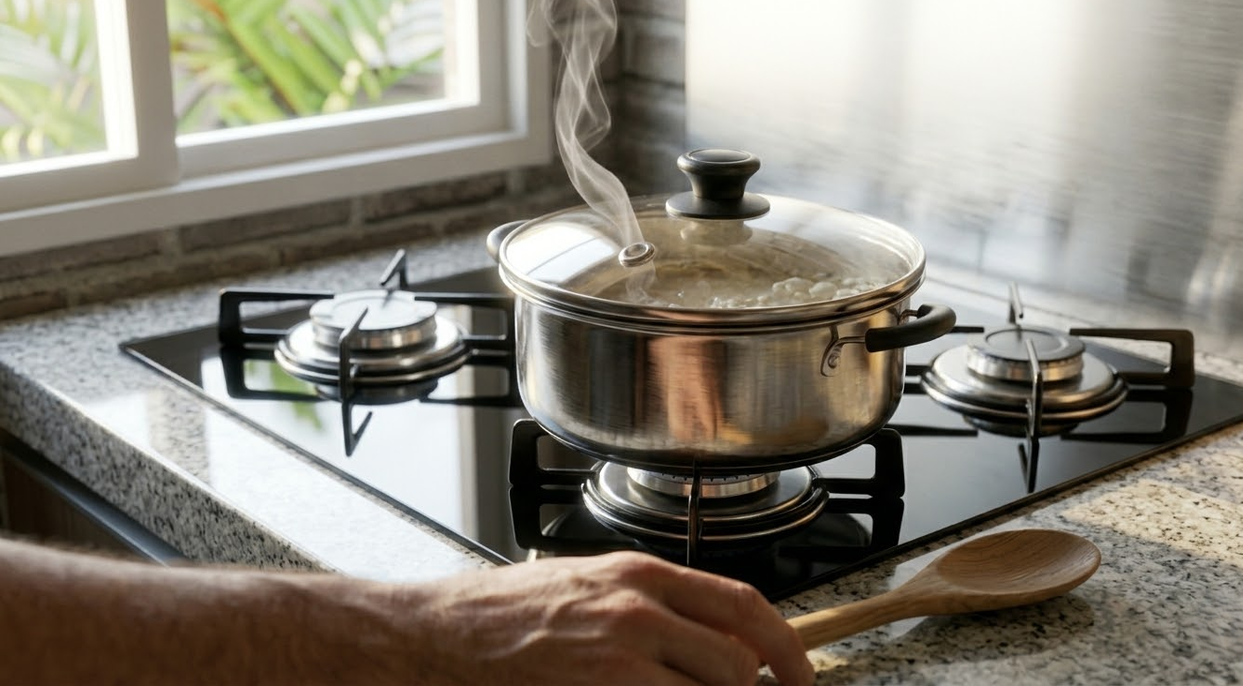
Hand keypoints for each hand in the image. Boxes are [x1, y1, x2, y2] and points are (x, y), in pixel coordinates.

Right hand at [406, 551, 814, 685]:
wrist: (439, 637)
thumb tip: (707, 636)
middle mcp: (637, 610)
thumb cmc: (502, 614)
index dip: (785, 646)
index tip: (798, 673)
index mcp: (638, 574)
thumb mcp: (587, 585)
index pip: (742, 605)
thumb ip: (650, 604)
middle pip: (736, 661)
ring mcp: (619, 656)